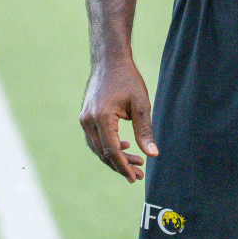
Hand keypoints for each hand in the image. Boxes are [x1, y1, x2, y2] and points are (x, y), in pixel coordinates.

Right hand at [79, 55, 157, 181]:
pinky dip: (108, 148)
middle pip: (103, 153)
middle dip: (121, 166)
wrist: (109, 60)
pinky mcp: (85, 117)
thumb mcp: (141, 104)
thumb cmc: (127, 79)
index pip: (112, 151)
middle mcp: (88, 121)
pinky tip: (125, 148)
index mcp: (102, 118)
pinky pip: (95, 140)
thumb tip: (153, 155)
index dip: (124, 166)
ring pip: (98, 148)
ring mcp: (84, 119)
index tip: (135, 177)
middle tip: (140, 175)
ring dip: (116, 158)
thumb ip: (145, 130)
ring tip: (137, 163)